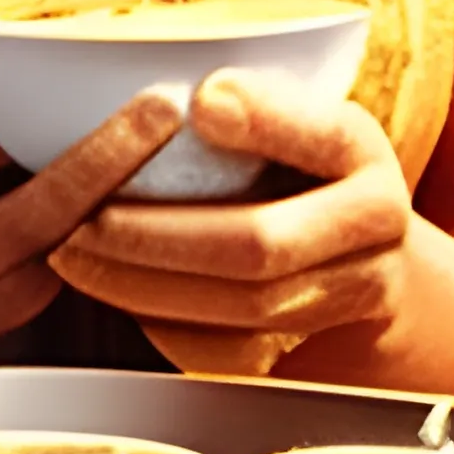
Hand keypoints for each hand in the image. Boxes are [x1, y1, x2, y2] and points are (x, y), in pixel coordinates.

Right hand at [0, 31, 182, 365]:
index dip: (37, 97)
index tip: (90, 64)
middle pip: (44, 196)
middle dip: (110, 149)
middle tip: (165, 107)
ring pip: (71, 240)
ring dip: (122, 193)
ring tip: (171, 147)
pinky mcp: (10, 321)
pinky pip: (72, 265)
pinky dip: (106, 227)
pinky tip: (140, 191)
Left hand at [48, 67, 410, 353]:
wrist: (364, 253)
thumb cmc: (300, 157)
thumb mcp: (295, 109)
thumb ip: (257, 101)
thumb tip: (201, 100)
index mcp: (360, 148)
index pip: (319, 134)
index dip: (263, 119)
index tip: (200, 101)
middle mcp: (376, 226)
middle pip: (261, 245)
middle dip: (159, 236)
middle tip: (85, 218)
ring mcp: (354, 298)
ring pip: (241, 309)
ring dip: (146, 286)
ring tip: (77, 254)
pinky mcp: (315, 350)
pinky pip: (232, 354)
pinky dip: (164, 325)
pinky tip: (113, 292)